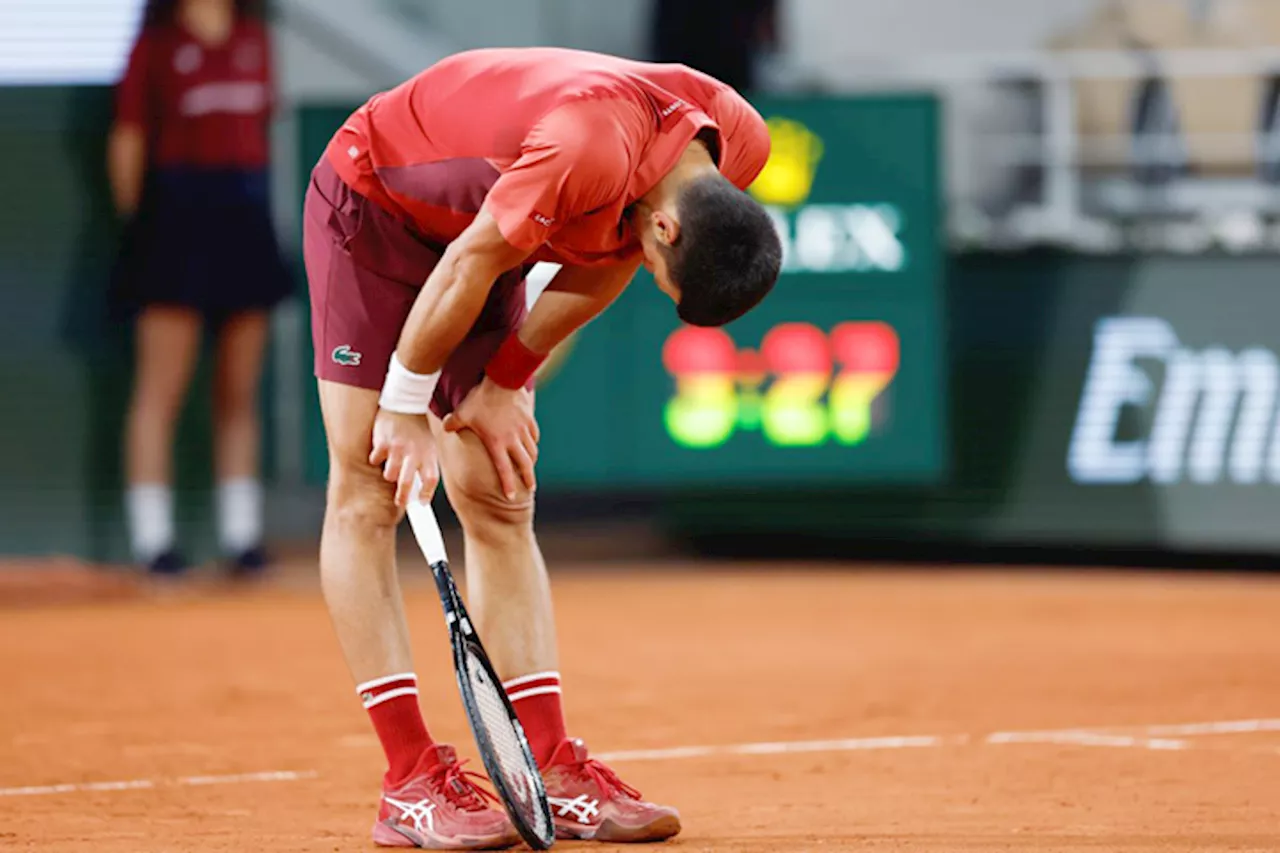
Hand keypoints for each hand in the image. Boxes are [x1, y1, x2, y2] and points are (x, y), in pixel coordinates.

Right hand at [369, 409, 439, 508]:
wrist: (405, 403)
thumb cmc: (417, 429)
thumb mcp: (429, 446)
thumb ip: (426, 466)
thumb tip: (420, 493)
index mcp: (429, 453)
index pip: (431, 479)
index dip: (426, 494)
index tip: (422, 502)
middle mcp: (414, 452)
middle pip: (407, 483)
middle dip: (403, 497)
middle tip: (401, 502)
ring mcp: (397, 447)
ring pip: (389, 475)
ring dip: (389, 473)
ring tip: (392, 464)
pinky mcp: (382, 442)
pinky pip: (376, 460)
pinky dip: (377, 458)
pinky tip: (383, 450)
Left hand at [442, 378, 538, 500]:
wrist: (502, 380)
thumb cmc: (480, 398)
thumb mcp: (462, 412)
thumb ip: (452, 423)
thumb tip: (445, 427)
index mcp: (496, 443)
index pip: (503, 469)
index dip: (508, 484)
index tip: (511, 496)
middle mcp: (512, 439)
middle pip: (524, 464)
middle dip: (528, 478)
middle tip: (530, 488)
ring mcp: (522, 429)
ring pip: (532, 450)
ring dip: (532, 462)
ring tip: (531, 468)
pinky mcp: (528, 419)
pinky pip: (534, 434)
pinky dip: (534, 442)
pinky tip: (533, 444)